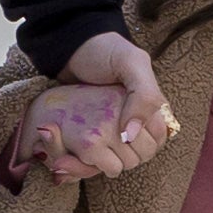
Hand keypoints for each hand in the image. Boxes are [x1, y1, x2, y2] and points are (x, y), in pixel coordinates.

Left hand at [26, 33, 177, 181]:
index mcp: (150, 112)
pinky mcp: (87, 135)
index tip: (114, 146)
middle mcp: (132, 125)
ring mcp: (108, 130)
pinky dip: (75, 164)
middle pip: (128, 160)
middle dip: (107, 162)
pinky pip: (87, 160)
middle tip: (80, 156)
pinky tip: (60, 162)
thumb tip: (131, 136)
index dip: (136, 151)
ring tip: (61, 162)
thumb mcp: (131, 64)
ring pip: (106, 164)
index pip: (152, 146)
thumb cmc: (104, 50)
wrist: (69, 45)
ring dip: (85, 167)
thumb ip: (144, 97)